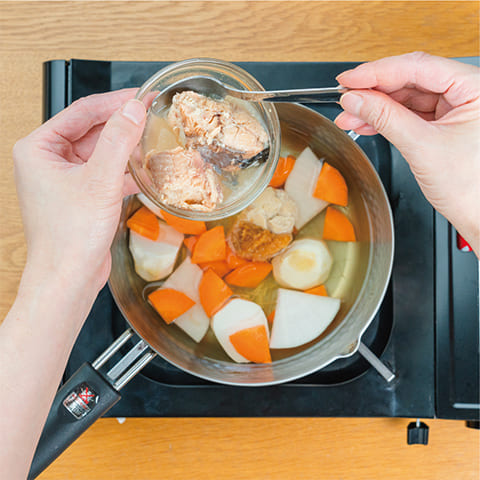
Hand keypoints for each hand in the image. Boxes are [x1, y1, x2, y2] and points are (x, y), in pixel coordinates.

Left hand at [13, 90, 145, 292]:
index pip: (81, 112)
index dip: (115, 102)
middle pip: (92, 131)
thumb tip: (133, 109)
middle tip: (153, 114)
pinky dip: (124, 172)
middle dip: (123, 125)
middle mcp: (49, 161)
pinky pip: (105, 174)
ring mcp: (65, 180)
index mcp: (39, 149)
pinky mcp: (82, 197)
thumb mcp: (99, 181)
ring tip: (153, 140)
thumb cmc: (69, 236)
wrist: (68, 279)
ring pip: (101, 153)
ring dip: (126, 149)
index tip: (142, 95)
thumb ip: (118, 140)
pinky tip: (145, 172)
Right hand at [335, 52, 479, 255]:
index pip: (419, 67)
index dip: (378, 72)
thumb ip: (386, 118)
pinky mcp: (443, 124)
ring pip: (406, 98)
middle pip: (411, 80)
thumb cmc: (472, 187)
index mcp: (475, 88)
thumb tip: (357, 99)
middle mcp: (467, 93)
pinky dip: (386, 120)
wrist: (479, 215)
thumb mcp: (423, 147)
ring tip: (350, 116)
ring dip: (375, 107)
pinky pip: (409, 114)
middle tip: (346, 98)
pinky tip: (366, 123)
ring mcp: (455, 109)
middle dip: (373, 92)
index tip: (350, 79)